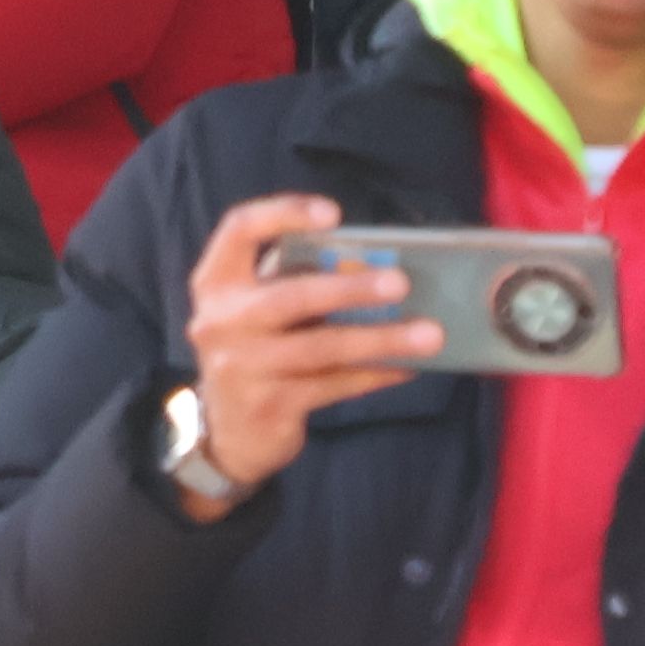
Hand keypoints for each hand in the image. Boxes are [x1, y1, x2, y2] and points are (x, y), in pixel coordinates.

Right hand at [172, 197, 437, 508]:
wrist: (229, 431)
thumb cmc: (257, 349)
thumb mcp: (257, 310)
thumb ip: (294, 283)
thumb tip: (376, 266)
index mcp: (216, 282)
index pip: (239, 229)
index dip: (284, 215)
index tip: (334, 214)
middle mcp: (220, 321)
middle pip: (289, 297)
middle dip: (349, 289)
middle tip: (401, 284)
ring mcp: (241, 368)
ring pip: (321, 347)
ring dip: (380, 338)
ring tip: (429, 334)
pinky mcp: (268, 406)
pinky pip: (334, 384)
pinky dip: (375, 373)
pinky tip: (407, 366)